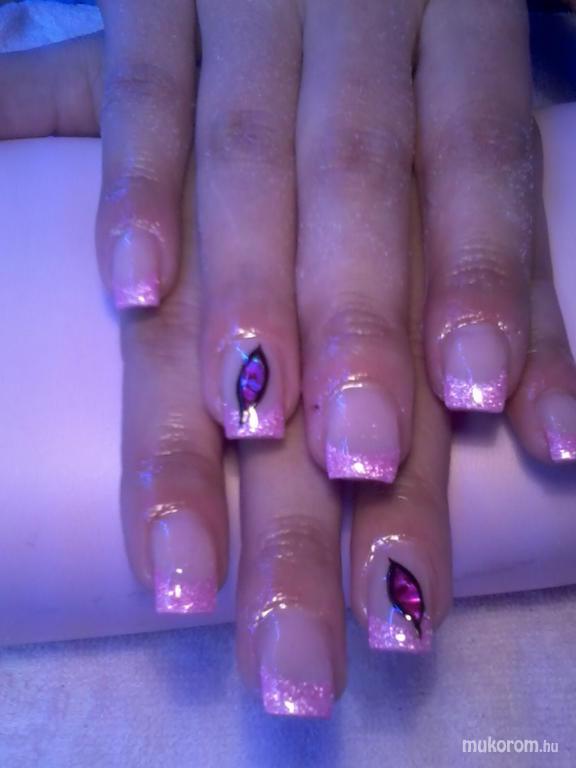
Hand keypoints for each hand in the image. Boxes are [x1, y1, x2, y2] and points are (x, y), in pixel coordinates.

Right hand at [75, 1, 574, 477]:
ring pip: (249, 157)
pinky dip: (137, 190)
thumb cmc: (394, 19)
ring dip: (249, 294)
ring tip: (253, 425)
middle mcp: (359, 11)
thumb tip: (556, 384)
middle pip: (363, 184)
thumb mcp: (458, 63)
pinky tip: (136, 289)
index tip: (481, 401)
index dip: (484, 280)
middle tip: (362, 463)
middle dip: (361, 330)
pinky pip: (140, 90)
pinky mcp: (157, 1)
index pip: (480, 161)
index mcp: (458, 19)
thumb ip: (492, 187)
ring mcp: (248, 4)